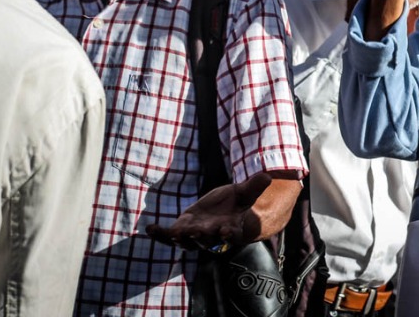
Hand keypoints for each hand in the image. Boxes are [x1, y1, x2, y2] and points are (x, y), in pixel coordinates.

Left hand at [146, 173, 278, 251]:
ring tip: (173, 233)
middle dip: (201, 237)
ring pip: (187, 242)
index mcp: (230, 228)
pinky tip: (150, 228)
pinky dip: (160, 234)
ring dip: (179, 239)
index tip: (226, 231)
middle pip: (207, 240)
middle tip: (195, 232)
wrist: (223, 212)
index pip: (231, 234)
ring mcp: (196, 235)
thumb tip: (267, 177)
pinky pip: (170, 236)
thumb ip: (254, 187)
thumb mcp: (245, 193)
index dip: (228, 234)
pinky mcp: (182, 230)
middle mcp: (213, 236)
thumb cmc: (236, 204)